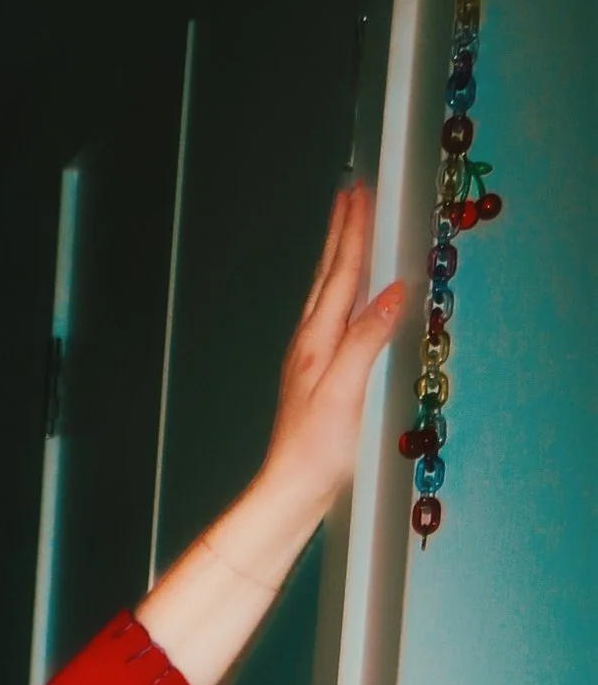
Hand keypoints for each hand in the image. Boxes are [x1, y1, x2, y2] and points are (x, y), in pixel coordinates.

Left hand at [255, 181, 408, 529]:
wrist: (291, 490)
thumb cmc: (317, 449)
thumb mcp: (347, 390)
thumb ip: (367, 338)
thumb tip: (391, 292)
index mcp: (317, 340)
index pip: (341, 274)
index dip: (353, 234)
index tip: (359, 195)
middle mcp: (309, 344)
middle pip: (328, 276)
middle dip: (340, 233)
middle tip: (348, 195)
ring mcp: (309, 359)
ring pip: (325, 294)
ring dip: (337, 258)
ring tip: (344, 230)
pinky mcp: (315, 376)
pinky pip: (330, 317)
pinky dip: (339, 292)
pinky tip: (343, 298)